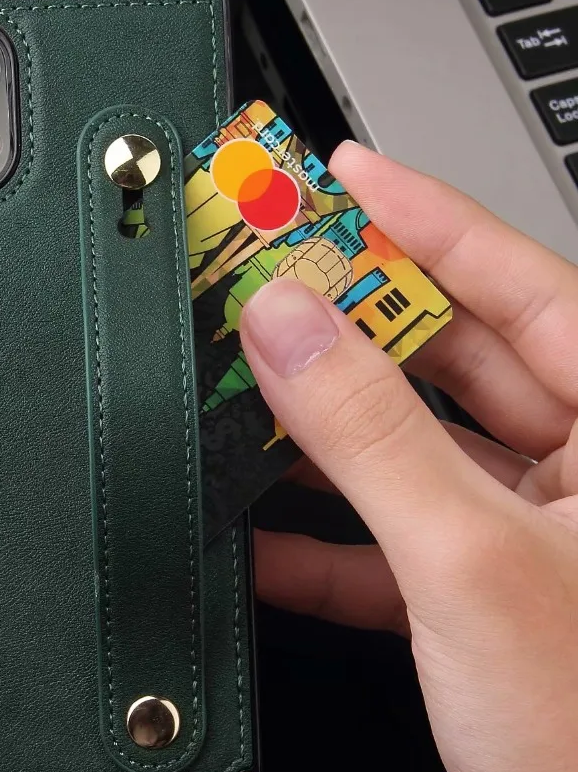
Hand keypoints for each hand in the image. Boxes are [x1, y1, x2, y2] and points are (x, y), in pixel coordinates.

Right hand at [249, 143, 577, 771]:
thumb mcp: (468, 558)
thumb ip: (370, 433)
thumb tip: (290, 328)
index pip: (524, 283)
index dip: (430, 219)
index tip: (351, 174)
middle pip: (454, 356)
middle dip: (356, 320)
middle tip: (273, 276)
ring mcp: (523, 535)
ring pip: (409, 444)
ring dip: (324, 425)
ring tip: (247, 382)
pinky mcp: (471, 596)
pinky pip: (383, 533)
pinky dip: (317, 530)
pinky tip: (258, 524)